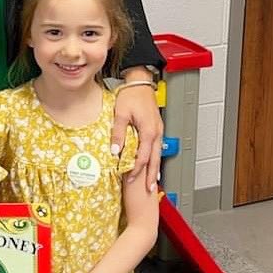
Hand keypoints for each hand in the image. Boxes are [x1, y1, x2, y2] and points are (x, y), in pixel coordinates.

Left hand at [111, 69, 162, 191]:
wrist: (140, 82)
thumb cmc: (131, 95)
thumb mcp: (121, 113)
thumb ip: (118, 133)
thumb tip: (114, 151)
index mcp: (148, 131)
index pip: (142, 157)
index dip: (136, 170)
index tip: (129, 178)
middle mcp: (156, 132)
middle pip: (155, 159)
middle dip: (151, 176)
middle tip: (149, 190)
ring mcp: (158, 130)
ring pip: (158, 154)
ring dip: (155, 168)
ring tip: (153, 182)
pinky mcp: (157, 127)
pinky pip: (157, 147)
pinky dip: (155, 158)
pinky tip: (153, 163)